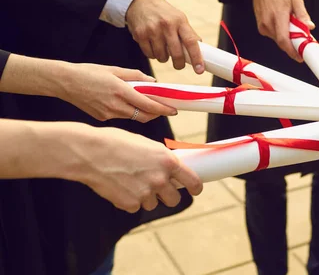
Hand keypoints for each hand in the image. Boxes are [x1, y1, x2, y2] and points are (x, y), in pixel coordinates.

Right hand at [55, 63, 176, 121]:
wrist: (64, 82)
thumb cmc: (89, 72)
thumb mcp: (114, 69)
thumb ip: (136, 76)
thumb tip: (152, 83)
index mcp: (120, 91)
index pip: (148, 105)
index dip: (163, 109)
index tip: (174, 110)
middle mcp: (115, 106)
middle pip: (144, 116)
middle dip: (156, 114)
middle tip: (164, 108)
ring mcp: (107, 114)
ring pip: (133, 117)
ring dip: (143, 112)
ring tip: (147, 103)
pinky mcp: (102, 118)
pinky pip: (121, 117)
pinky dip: (128, 112)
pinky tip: (126, 103)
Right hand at [69, 125, 202, 212]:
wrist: (90, 152)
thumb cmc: (117, 143)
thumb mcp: (147, 145)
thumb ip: (162, 159)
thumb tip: (172, 169)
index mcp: (168, 161)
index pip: (192, 181)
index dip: (195, 187)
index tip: (195, 190)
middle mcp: (160, 179)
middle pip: (174, 199)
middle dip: (168, 196)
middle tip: (158, 188)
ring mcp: (145, 193)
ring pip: (153, 204)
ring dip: (146, 197)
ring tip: (131, 181)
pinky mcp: (129, 204)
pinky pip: (135, 207)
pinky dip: (130, 200)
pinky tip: (120, 186)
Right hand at [126, 0, 203, 72]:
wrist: (140, 1)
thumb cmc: (163, 13)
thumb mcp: (179, 18)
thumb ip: (189, 33)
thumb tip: (201, 49)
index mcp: (180, 21)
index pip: (191, 42)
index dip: (196, 57)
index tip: (199, 69)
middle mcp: (167, 25)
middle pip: (176, 53)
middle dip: (179, 63)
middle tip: (179, 65)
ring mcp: (152, 29)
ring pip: (161, 56)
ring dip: (163, 58)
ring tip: (163, 49)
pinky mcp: (140, 34)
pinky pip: (149, 54)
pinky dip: (152, 54)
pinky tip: (153, 45)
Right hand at [247, 0, 313, 61]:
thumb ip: (302, 15)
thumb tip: (310, 27)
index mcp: (278, 16)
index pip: (284, 40)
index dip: (292, 51)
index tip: (300, 56)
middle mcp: (268, 23)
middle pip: (282, 42)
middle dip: (294, 45)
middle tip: (303, 43)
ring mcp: (263, 26)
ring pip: (279, 40)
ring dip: (288, 38)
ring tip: (293, 27)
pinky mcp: (261, 28)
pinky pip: (274, 36)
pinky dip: (282, 34)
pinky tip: (284, 25)